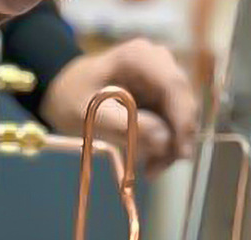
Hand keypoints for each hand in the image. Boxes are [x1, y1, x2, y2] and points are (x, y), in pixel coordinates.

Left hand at [40, 39, 197, 176]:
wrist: (67, 93)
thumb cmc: (73, 99)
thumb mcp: (92, 115)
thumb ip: (125, 126)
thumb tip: (164, 141)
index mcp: (140, 58)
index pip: (174, 86)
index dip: (183, 121)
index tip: (181, 154)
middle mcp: (159, 64)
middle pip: (183, 104)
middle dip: (174, 141)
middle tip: (154, 171)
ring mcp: (163, 81)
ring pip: (181, 119)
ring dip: (168, 148)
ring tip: (148, 170)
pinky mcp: (163, 99)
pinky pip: (173, 126)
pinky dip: (163, 146)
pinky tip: (148, 161)